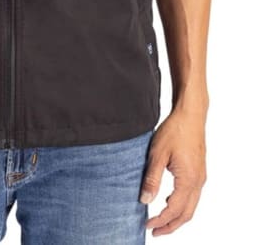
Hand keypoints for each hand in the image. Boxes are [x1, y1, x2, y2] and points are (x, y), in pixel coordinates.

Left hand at [139, 108, 206, 235]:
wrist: (191, 115)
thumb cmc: (174, 130)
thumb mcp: (158, 154)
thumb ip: (152, 179)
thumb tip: (145, 200)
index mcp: (188, 180)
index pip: (174, 209)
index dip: (160, 220)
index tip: (147, 225)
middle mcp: (198, 182)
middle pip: (186, 214)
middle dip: (171, 226)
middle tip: (155, 231)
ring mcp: (200, 177)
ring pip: (191, 207)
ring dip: (177, 217)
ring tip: (160, 221)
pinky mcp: (199, 171)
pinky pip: (192, 196)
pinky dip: (181, 205)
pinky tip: (169, 200)